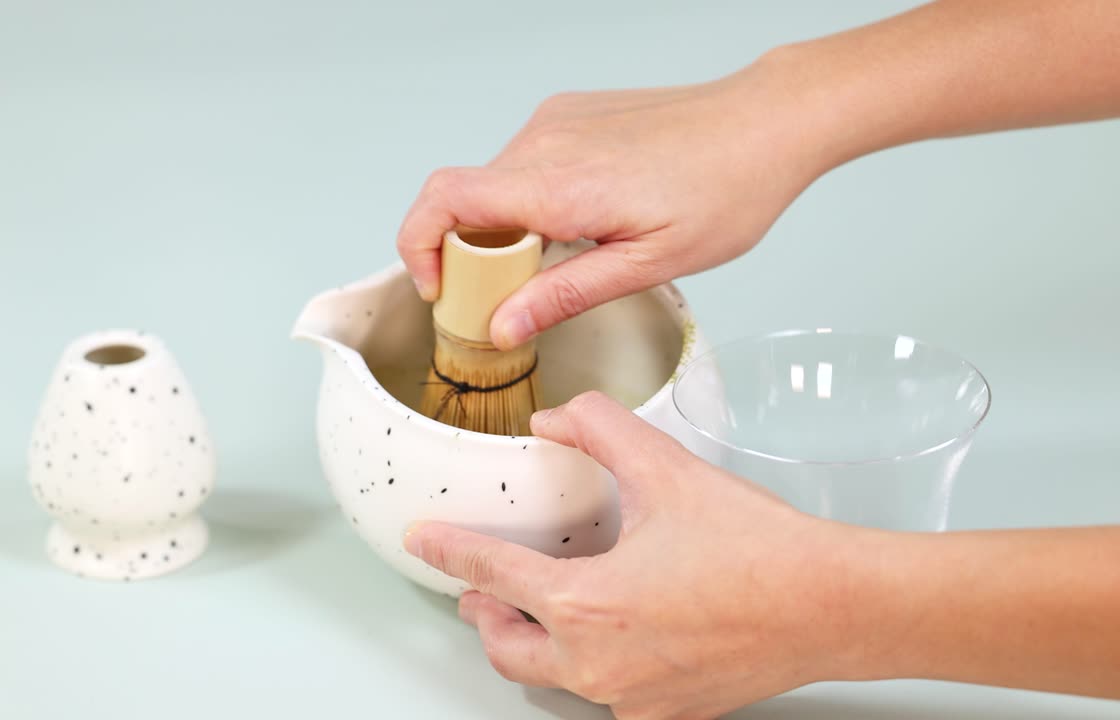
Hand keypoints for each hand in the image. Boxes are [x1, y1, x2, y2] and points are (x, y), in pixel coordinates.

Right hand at [396, 62, 828, 349]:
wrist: (765, 122)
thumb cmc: (726, 190)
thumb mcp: (649, 265)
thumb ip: (567, 295)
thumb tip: (504, 326)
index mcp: (560, 184)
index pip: (445, 200)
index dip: (418, 246)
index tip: (439, 290)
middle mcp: (545, 142)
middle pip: (462, 199)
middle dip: (468, 254)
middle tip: (511, 295)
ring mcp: (555, 122)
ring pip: (493, 184)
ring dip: (502, 228)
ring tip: (562, 257)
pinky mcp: (569, 114)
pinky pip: (522, 163)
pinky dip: (527, 201)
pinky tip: (580, 221)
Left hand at [403, 392, 864, 718]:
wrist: (832, 606)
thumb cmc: (759, 548)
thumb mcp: (667, 468)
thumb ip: (600, 429)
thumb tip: (558, 417)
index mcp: (585, 604)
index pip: (490, 575)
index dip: (449, 552)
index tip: (426, 541)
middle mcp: (597, 663)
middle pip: (506, 647)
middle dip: (485, 614)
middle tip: (483, 588)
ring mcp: (632, 697)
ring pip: (552, 676)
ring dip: (536, 641)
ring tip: (545, 607)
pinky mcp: (667, 713)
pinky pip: (606, 695)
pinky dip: (590, 664)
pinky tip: (613, 632)